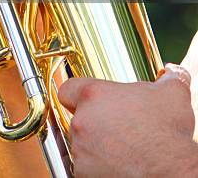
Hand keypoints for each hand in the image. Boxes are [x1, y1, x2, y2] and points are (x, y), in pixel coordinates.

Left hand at [58, 65, 197, 177]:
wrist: (171, 171)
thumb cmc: (167, 133)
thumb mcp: (172, 94)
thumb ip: (167, 79)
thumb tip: (172, 74)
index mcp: (94, 95)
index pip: (68, 90)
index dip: (77, 96)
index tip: (86, 102)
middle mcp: (82, 122)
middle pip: (79, 119)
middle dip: (95, 124)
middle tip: (118, 130)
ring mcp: (81, 151)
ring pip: (83, 146)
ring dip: (96, 147)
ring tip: (122, 149)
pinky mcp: (84, 175)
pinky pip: (87, 169)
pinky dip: (99, 168)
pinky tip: (120, 165)